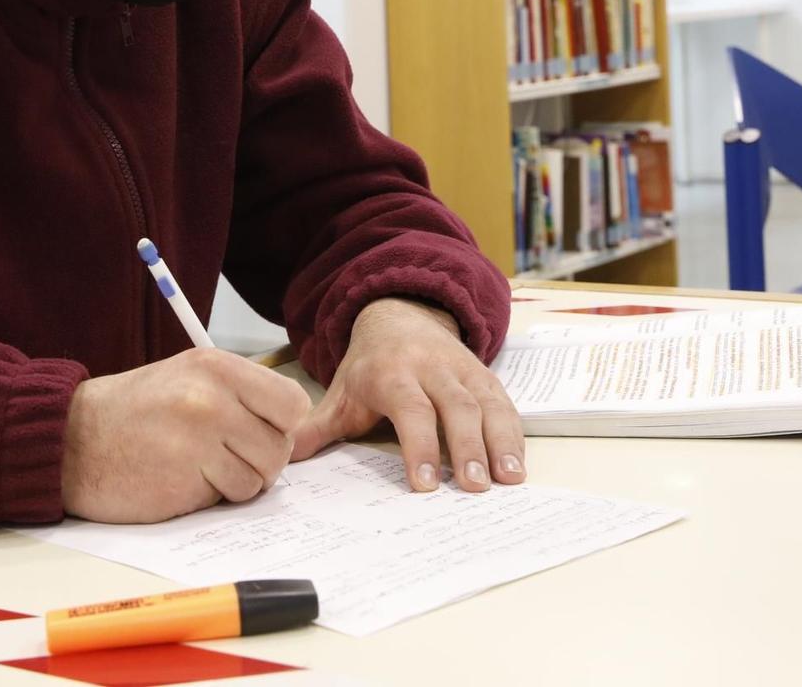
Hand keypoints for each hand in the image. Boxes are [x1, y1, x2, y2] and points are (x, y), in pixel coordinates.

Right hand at [62, 347, 311, 522]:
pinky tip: (180, 479)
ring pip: (259, 479)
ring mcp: (199, 441)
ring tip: (198, 466)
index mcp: (218, 367)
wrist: (70, 440)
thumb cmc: (133, 411)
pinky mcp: (184, 480)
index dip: (282, 426)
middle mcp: (212, 399)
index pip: (293, 403)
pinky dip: (210, 496)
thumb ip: (240, 396)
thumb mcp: (188, 377)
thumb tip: (288, 429)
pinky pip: (227, 499)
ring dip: (235, 482)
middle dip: (261, 461)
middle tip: (227, 457)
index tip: (260, 432)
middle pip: (281, 448)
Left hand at [290, 297, 524, 493]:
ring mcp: (462, 369)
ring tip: (509, 479)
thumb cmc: (370, 365)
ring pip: (486, 404)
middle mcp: (431, 368)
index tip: (426, 483)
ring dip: (500, 442)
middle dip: (467, 447)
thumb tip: (282, 459)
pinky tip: (518, 464)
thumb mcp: (340, 391)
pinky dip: (514, 433)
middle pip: (455, 406)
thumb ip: (317, 428)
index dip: (420, 444)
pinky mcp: (484, 375)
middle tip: (474, 487)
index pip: (410, 409)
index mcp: (391, 373)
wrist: (400, 314)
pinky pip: (504, 403)